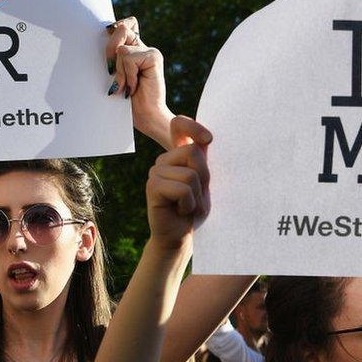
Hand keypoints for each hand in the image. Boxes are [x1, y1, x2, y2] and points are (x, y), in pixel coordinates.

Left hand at [106, 17, 174, 149]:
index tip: (110, 56)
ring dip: (119, 70)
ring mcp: (150, 51)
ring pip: (121, 48)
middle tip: (113, 73)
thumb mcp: (114, 74)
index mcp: (134, 48)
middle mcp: (143, 47)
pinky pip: (129, 57)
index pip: (124, 24)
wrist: (146, 117)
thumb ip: (113, 55)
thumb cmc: (127, 101)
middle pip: (120, 29)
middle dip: (109, 52)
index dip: (113, 31)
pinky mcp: (154, 57)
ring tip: (126, 85)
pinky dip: (127, 74)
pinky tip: (134, 86)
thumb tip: (107, 32)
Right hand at [146, 116, 212, 248]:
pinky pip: (182, 189)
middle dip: (203, 177)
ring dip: (196, 196)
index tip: (209, 140)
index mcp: (178, 155)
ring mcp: (156, 171)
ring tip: (187, 205)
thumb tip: (206, 138)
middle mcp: (165, 159)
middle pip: (193, 152)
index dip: (192, 126)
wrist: (180, 236)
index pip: (179, 125)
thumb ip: (202, 160)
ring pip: (190, 174)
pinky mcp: (152, 185)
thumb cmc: (194, 210)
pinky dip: (188, 203)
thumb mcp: (204, 183)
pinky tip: (180, 210)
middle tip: (196, 196)